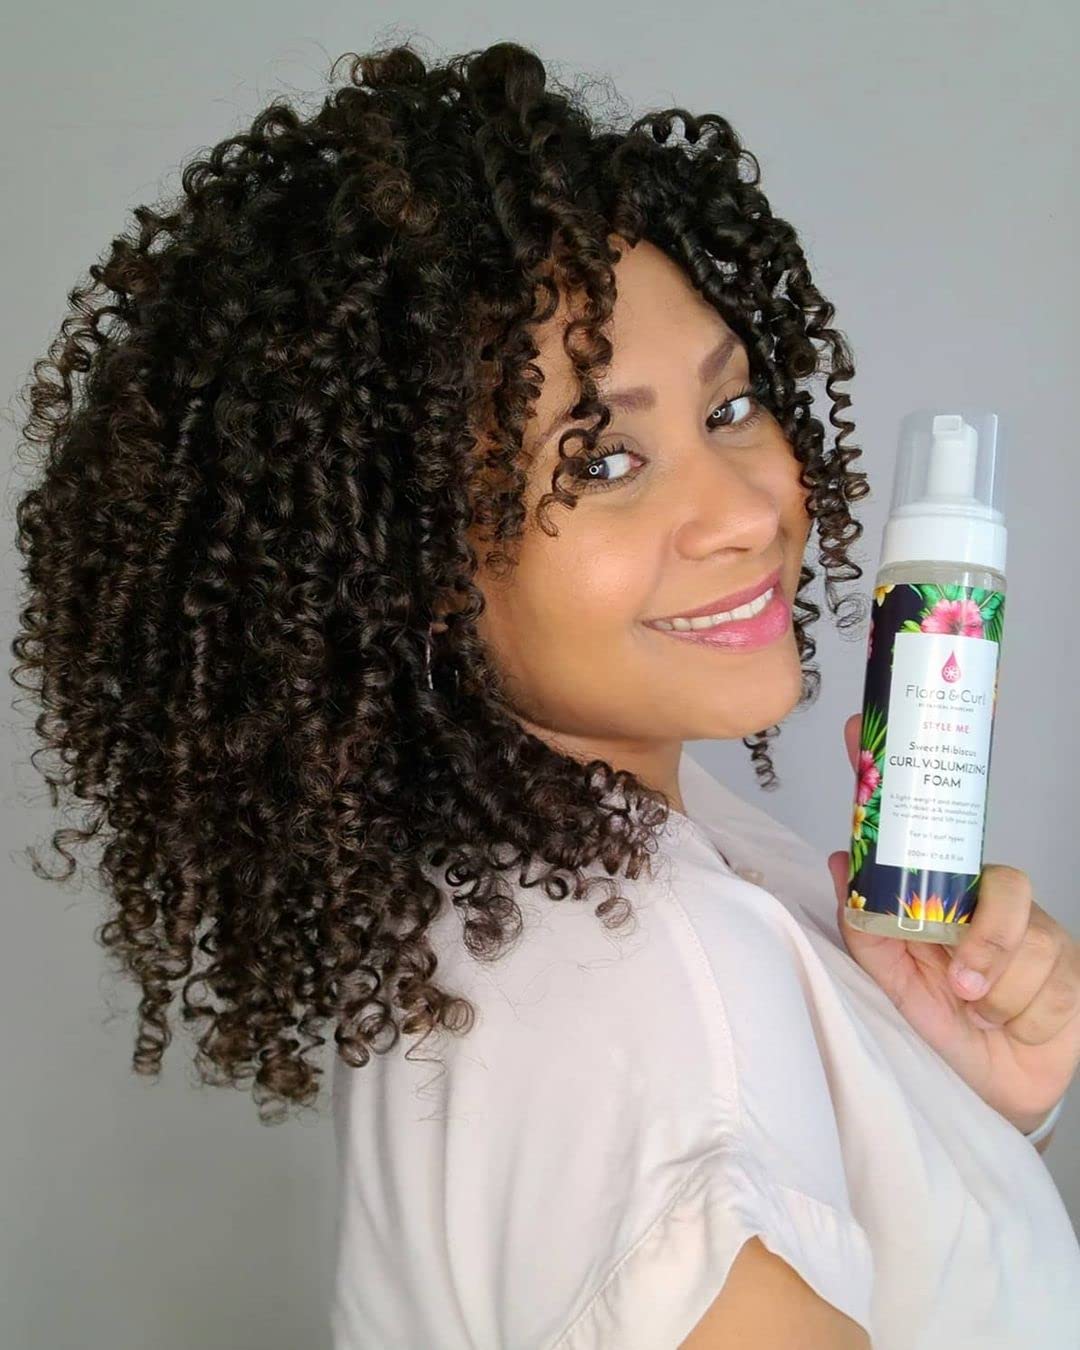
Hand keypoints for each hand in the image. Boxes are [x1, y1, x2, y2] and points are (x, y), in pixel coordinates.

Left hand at [828, 712, 1079, 1135]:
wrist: (990, 1090)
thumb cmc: (941, 1027)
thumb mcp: (889, 980)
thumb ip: (866, 925)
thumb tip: (840, 862)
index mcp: (948, 895)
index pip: (929, 823)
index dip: (899, 773)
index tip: (854, 730)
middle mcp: (996, 904)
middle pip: (1007, 884)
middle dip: (985, 940)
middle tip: (960, 982)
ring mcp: (1039, 933)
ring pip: (1028, 944)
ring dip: (996, 995)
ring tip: (978, 1013)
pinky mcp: (1071, 971)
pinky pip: (1050, 983)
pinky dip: (1021, 1016)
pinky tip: (1011, 1026)